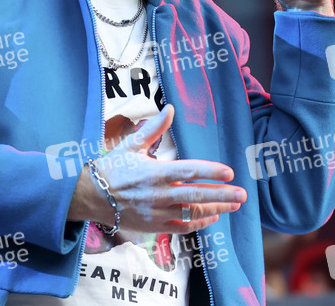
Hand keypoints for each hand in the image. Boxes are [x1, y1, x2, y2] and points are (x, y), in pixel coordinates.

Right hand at [67, 104, 246, 233]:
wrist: (92, 196)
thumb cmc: (113, 167)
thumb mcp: (132, 145)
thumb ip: (154, 128)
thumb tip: (169, 108)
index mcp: (154, 172)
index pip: (188, 171)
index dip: (210, 171)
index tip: (229, 171)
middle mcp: (158, 194)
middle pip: (196, 195)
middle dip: (222, 194)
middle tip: (242, 194)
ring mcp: (157, 212)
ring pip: (193, 213)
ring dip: (216, 208)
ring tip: (234, 204)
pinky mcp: (154, 226)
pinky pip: (183, 227)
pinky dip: (200, 223)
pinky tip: (213, 216)